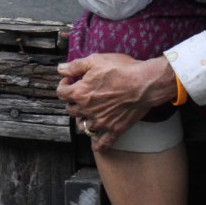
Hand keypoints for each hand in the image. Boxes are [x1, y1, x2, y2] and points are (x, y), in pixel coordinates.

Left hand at [56, 53, 177, 150]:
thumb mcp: (96, 60)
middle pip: (71, 109)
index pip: (61, 93)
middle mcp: (87, 110)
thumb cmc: (122, 69)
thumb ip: (75, 66)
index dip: (64, 84)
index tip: (70, 80)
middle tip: (83, 93)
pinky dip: (97, 144)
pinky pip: (102, 143)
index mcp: (80, 93)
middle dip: (73, 100)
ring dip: (83, 119)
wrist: (145, 83)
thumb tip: (60, 69)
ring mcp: (100, 122)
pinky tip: (96, 141)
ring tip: (89, 113)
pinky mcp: (114, 130)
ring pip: (83, 126)